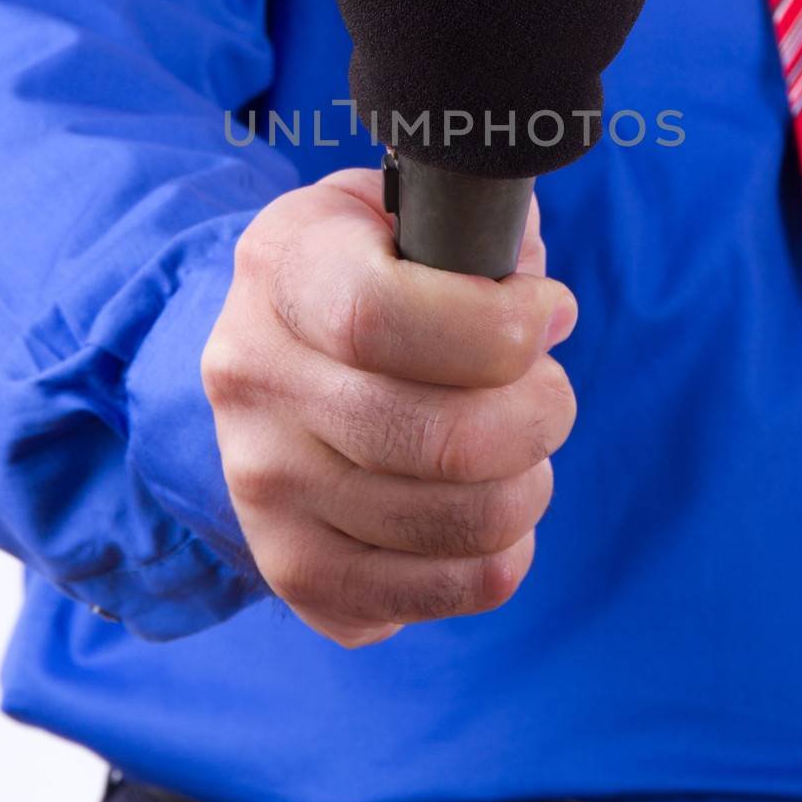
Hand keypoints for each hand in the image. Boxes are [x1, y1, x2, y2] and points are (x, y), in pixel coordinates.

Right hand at [201, 168, 576, 646]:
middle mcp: (251, 378)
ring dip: (529, 486)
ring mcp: (263, 485)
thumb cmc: (376, 269)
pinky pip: (441, 592)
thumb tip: (546, 314)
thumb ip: (477, 230)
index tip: (549, 313)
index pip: (378, 317)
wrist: (278, 355)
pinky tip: (489, 502)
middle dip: (538, 415)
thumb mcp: (408, 209)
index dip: (496, 327)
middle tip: (549, 392)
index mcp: (280, 266)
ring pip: (453, 521)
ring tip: (524, 447)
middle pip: (435, 436)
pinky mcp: (295, 569)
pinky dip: (501, 556)